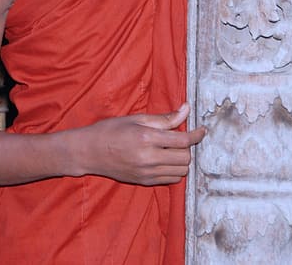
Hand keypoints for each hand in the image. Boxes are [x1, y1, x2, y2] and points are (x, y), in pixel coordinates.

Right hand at [74, 102, 206, 185]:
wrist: (90, 152)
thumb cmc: (111, 130)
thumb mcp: (136, 119)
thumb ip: (164, 118)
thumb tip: (186, 109)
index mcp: (147, 138)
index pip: (183, 140)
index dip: (197, 135)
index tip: (202, 130)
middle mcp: (149, 158)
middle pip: (185, 158)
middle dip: (187, 147)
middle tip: (179, 137)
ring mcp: (147, 173)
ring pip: (181, 171)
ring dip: (181, 159)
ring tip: (171, 149)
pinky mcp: (144, 182)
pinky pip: (171, 179)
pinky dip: (173, 170)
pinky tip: (164, 159)